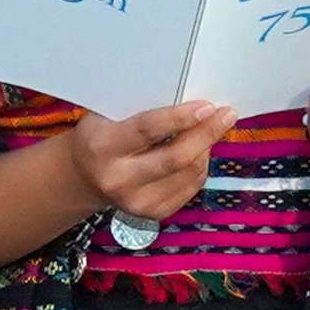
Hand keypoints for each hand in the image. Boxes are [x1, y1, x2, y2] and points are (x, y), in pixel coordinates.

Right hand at [66, 96, 225, 227]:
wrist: (84, 175)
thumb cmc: (101, 135)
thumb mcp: (108, 114)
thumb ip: (141, 107)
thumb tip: (188, 96)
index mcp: (104, 147)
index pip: (148, 130)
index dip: (181, 118)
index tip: (207, 107)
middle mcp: (119, 179)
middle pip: (176, 158)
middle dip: (206, 134)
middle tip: (226, 115)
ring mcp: (137, 201)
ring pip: (189, 173)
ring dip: (206, 148)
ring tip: (210, 129)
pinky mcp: (153, 213)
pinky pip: (191, 187)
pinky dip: (201, 166)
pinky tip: (199, 152)